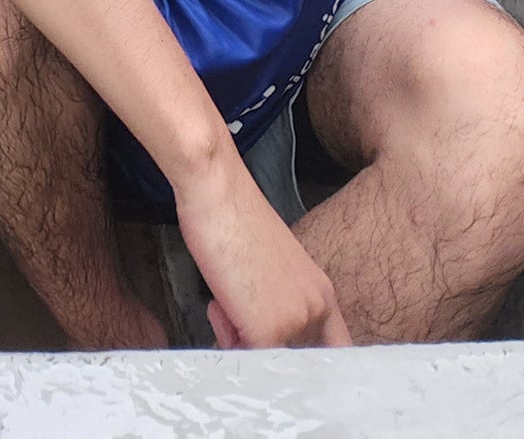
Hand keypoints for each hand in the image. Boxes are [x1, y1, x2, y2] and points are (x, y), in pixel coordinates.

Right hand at [174, 155, 349, 347]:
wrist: (218, 192)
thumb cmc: (233, 220)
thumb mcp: (269, 269)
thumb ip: (277, 305)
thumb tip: (265, 340)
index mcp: (323, 293)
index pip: (334, 350)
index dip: (308, 359)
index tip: (284, 354)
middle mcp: (318, 309)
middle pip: (291, 357)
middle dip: (256, 343)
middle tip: (235, 312)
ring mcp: (297, 321)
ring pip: (264, 357)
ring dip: (238, 339)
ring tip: (227, 303)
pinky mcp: (270, 331)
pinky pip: (245, 358)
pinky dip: (226, 339)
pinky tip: (220, 305)